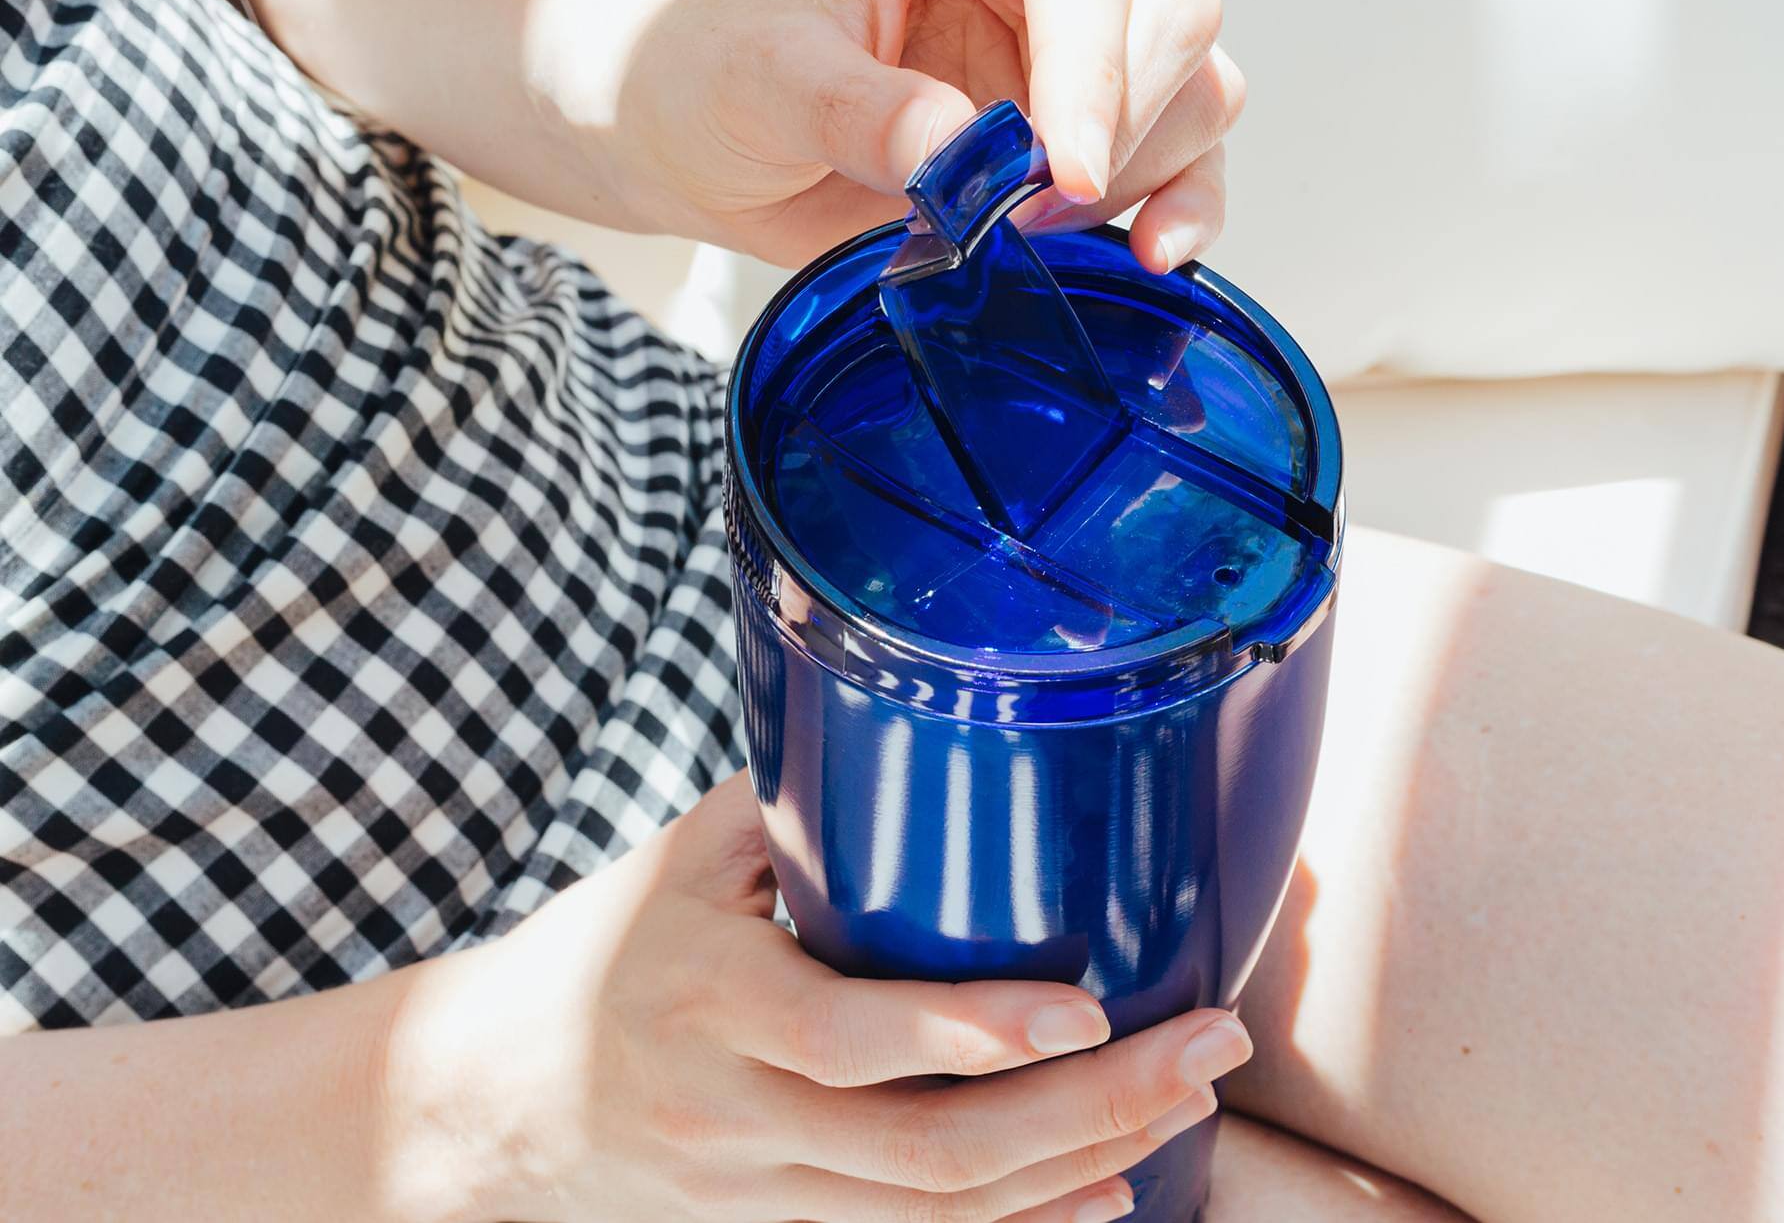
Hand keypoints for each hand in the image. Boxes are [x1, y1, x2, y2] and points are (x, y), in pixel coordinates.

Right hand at [409, 772, 1254, 1222]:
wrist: (485, 1103)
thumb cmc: (600, 950)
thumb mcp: (679, 857)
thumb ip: (797, 799)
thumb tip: (926, 703)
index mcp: (710, 1003)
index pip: (851, 1038)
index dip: (975, 1034)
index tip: (1091, 1008)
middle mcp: (737, 1118)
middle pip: (929, 1153)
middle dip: (1091, 1109)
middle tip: (1208, 1054)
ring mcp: (760, 1195)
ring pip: (939, 1216)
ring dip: (1080, 1167)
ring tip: (1187, 1106)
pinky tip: (1111, 1194)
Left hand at [612, 0, 1244, 269]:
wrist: (709, 137)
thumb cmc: (725, 73)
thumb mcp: (761, 80)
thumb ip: (854, 106)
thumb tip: (961, 150)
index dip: (1087, 58)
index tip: (1056, 168)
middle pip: (1171, 12)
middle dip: (1115, 125)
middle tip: (1020, 212)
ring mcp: (1092, 39)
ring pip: (1198, 88)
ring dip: (1137, 175)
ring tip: (1025, 230)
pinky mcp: (1102, 127)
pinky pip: (1195, 160)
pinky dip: (1188, 208)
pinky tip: (1152, 253)